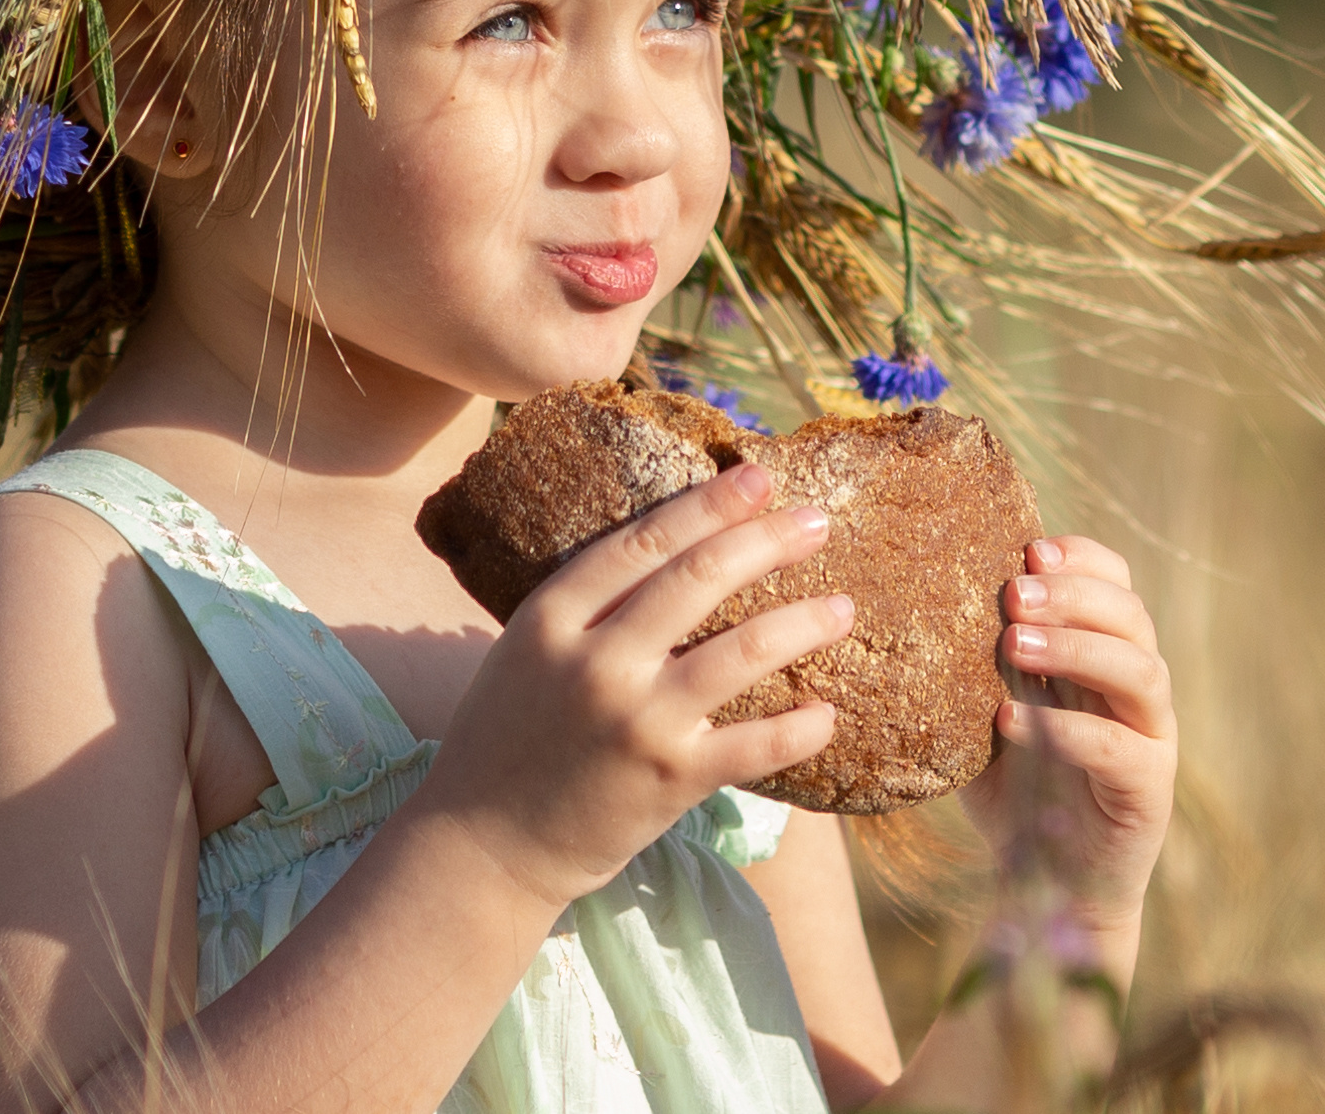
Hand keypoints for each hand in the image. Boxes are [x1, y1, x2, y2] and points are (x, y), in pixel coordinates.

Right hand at [418, 462, 851, 910]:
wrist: (482, 846)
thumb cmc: (506, 735)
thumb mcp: (526, 649)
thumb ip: (586, 605)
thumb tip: (672, 550)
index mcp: (553, 616)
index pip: (645, 540)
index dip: (708, 504)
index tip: (757, 478)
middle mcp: (596, 660)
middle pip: (699, 578)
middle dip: (767, 541)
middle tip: (817, 522)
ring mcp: (636, 721)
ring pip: (741, 652)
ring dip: (802, 623)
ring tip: (842, 608)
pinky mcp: (668, 781)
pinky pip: (754, 746)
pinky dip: (799, 727)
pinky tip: (827, 712)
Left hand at [958, 535, 1175, 970]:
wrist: (1049, 881)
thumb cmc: (1014, 781)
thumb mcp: (987, 706)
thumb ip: (974, 658)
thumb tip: (911, 594)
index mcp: (1102, 652)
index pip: (1115, 582)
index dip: (1081, 557)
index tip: (1028, 549)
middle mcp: (1135, 686)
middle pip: (1131, 615)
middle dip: (1073, 594)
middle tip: (1012, 594)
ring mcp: (1150, 736)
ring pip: (1141, 670)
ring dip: (1077, 647)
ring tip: (1015, 644)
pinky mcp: (1148, 789)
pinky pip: (1121, 748)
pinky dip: (1067, 729)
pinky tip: (1011, 721)